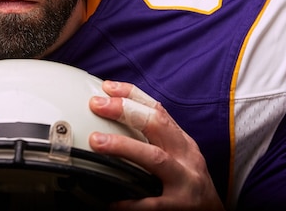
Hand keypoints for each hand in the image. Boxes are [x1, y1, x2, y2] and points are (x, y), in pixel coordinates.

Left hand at [89, 80, 224, 209]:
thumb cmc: (189, 185)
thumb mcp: (179, 156)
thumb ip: (154, 140)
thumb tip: (114, 125)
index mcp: (182, 142)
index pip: (157, 110)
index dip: (132, 94)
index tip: (107, 86)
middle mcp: (186, 157)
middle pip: (156, 124)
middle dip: (125, 110)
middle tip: (96, 104)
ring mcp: (185, 181)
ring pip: (155, 158)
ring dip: (124, 146)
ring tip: (97, 141)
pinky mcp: (180, 208)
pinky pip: (152, 203)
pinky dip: (131, 202)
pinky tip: (112, 202)